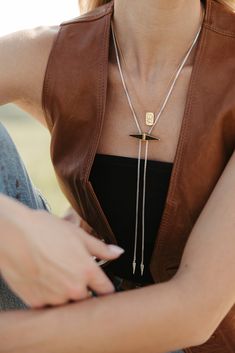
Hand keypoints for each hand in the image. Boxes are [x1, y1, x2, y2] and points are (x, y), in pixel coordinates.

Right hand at [0, 208, 123, 307]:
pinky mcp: (36, 303)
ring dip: (65, 293)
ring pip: (67, 304)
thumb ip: (100, 248)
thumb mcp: (77, 234)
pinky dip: (48, 296)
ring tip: (55, 273)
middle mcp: (73, 289)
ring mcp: (54, 298)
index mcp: (87, 272)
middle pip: (87, 299)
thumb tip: (117, 252)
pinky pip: (49, 305)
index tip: (102, 284)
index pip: (106, 291)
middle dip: (84, 289)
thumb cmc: (43, 231)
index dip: (105, 287)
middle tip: (72, 272)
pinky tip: (43, 279)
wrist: (12, 235)